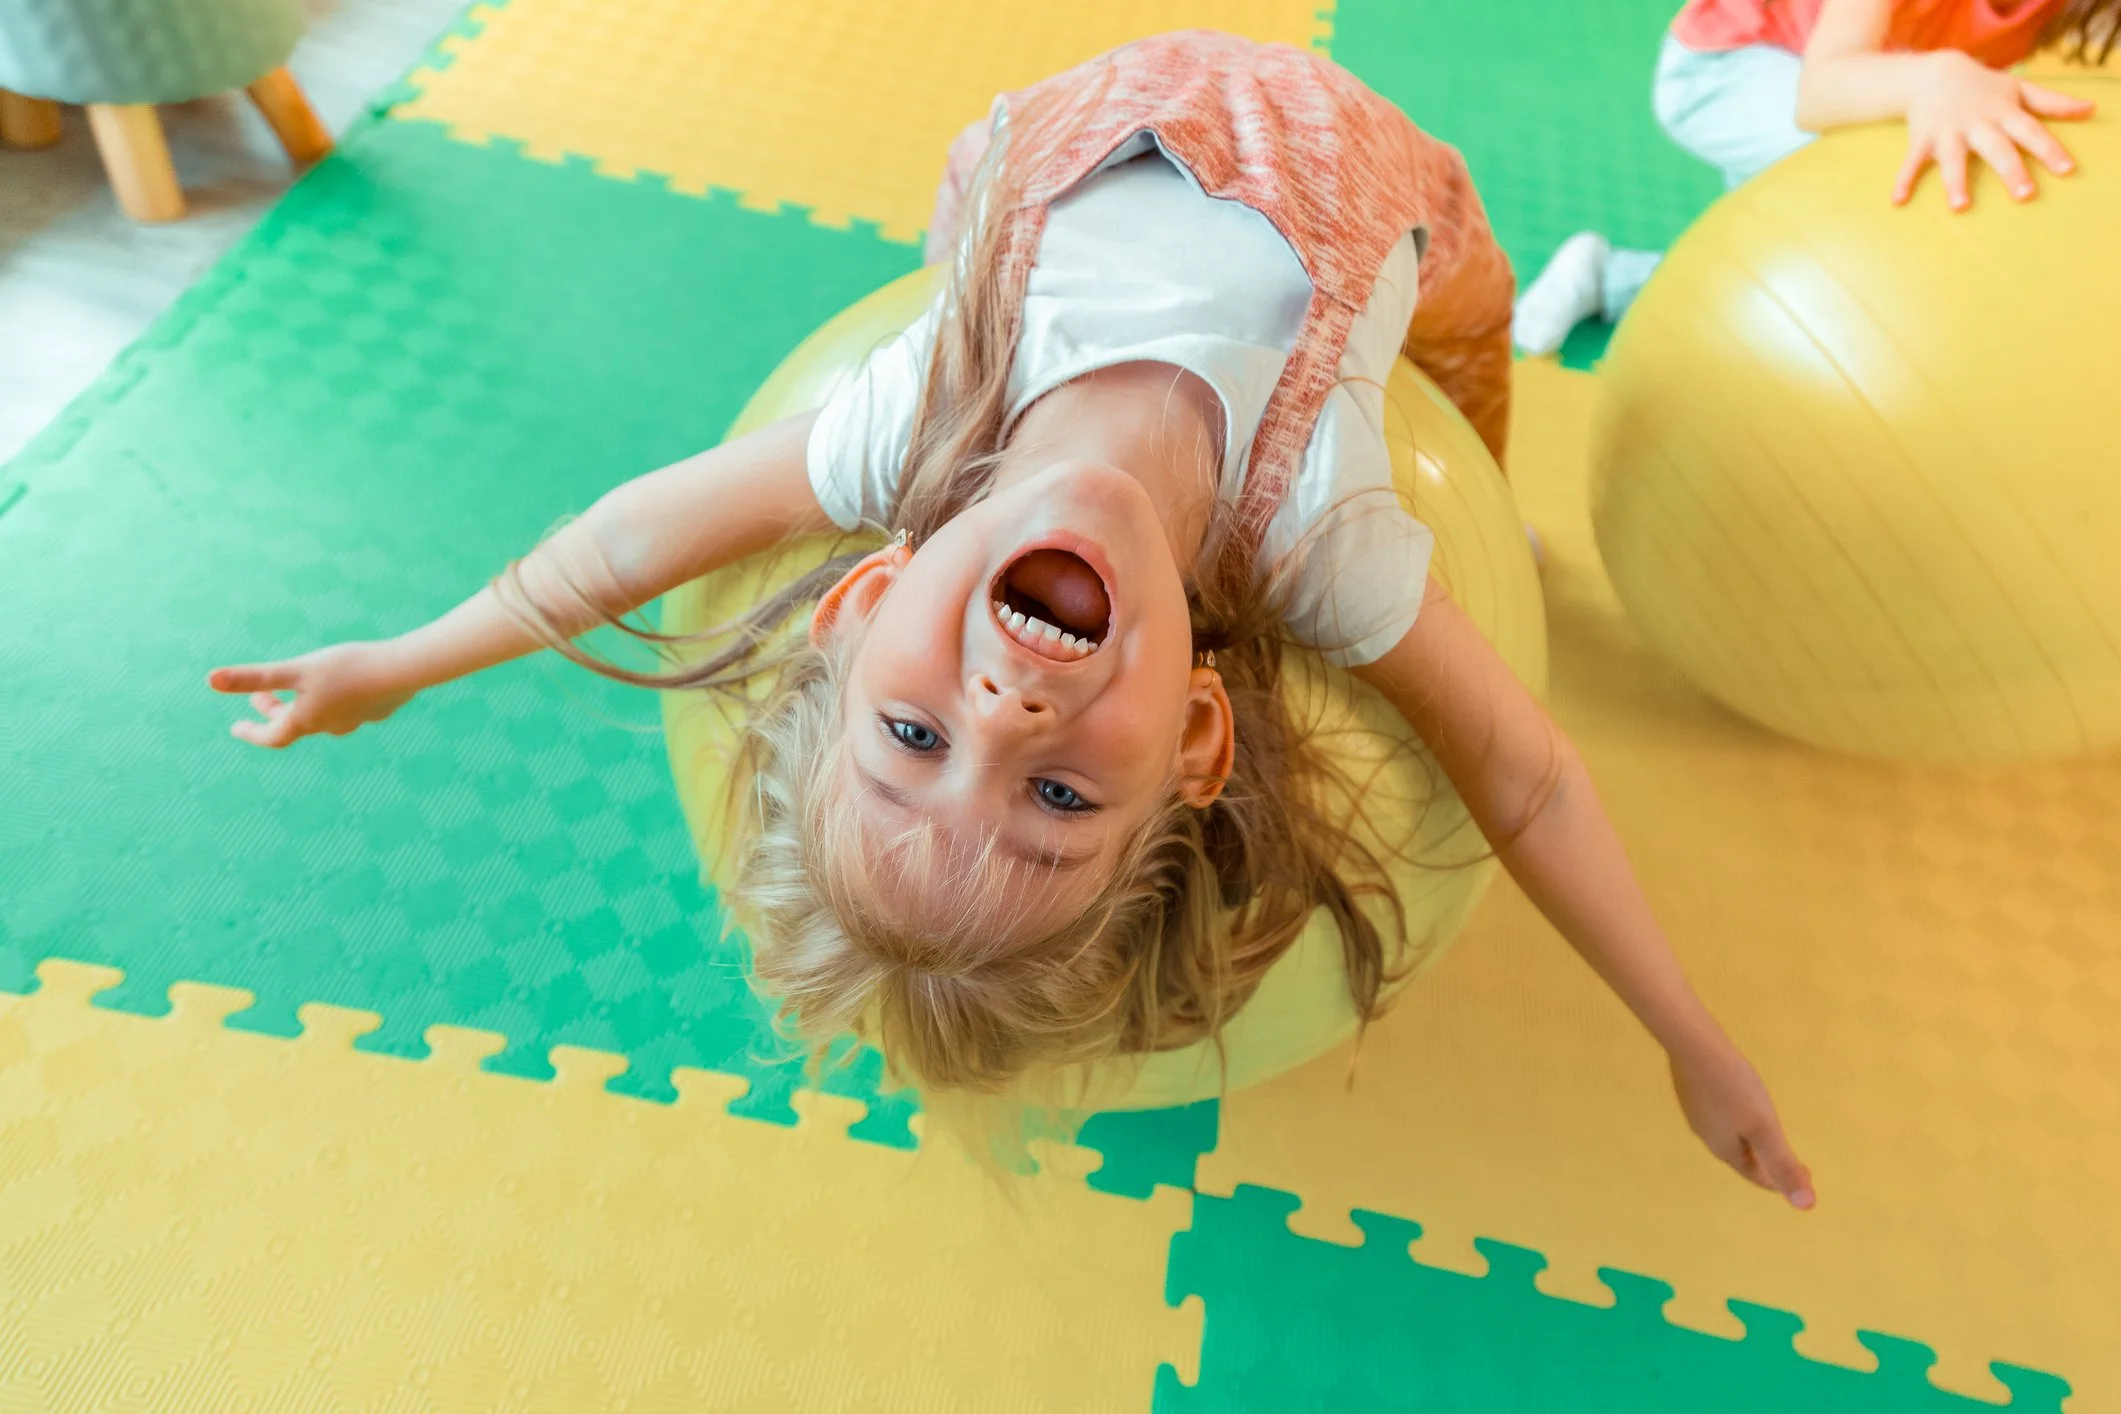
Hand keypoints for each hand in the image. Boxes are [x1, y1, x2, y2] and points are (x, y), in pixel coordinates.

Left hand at [208, 642, 415, 747]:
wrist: (402, 671)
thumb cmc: (346, 668)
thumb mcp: (296, 669)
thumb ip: (255, 677)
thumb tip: (210, 679)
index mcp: (307, 720)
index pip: (272, 736)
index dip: (251, 733)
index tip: (235, 728)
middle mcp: (329, 726)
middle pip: (295, 725)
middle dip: (274, 710)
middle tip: (260, 696)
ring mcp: (356, 720)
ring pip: (322, 717)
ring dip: (304, 705)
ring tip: (302, 688)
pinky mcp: (377, 709)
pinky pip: (348, 708)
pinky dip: (335, 699)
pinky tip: (344, 683)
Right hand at [1669, 1040, 1815, 1208]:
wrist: (1694, 1045)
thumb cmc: (1733, 1087)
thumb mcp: (1765, 1127)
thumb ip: (1784, 1164)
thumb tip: (1806, 1206)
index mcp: (1726, 1150)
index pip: (1757, 1175)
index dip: (1782, 1180)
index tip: (1807, 1175)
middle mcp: (1708, 1137)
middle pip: (1743, 1159)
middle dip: (1768, 1163)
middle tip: (1794, 1159)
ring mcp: (1698, 1116)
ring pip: (1730, 1139)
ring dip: (1752, 1144)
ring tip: (1770, 1137)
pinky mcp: (1694, 1096)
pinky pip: (1721, 1120)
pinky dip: (1738, 1125)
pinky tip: (1742, 1111)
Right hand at [1896, 52, 2094, 209]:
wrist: (1934, 73)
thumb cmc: (1982, 86)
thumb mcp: (2017, 90)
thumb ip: (2051, 102)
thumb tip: (2089, 110)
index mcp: (2003, 113)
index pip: (2031, 131)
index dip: (2049, 149)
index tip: (2066, 169)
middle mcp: (1977, 124)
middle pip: (1997, 149)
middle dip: (2010, 171)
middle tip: (2024, 195)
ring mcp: (1948, 133)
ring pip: (1953, 159)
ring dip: (1955, 182)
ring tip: (1960, 207)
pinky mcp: (1923, 140)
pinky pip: (1912, 162)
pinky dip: (1903, 180)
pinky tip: (1898, 200)